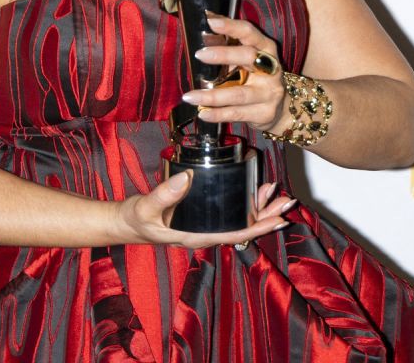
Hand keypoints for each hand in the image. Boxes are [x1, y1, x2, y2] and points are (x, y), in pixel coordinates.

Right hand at [114, 171, 295, 248]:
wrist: (126, 223)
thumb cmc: (136, 218)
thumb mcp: (146, 207)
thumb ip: (164, 194)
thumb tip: (185, 178)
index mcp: (197, 235)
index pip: (235, 234)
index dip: (258, 227)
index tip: (277, 219)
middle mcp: (206, 233)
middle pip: (243, 227)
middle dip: (266, 215)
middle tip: (287, 201)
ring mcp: (205, 226)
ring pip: (238, 219)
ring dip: (258, 208)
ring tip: (276, 193)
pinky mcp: (203, 217)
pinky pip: (229, 212)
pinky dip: (244, 202)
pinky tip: (253, 191)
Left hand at [181, 15, 290, 133]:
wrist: (281, 110)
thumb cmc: (256, 79)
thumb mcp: (247, 61)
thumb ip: (230, 50)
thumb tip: (202, 36)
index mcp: (266, 49)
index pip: (250, 33)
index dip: (231, 26)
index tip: (211, 22)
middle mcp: (271, 69)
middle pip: (248, 57)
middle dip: (223, 54)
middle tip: (199, 54)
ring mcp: (270, 92)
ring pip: (239, 93)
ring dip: (212, 95)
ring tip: (189, 96)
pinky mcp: (265, 113)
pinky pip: (237, 113)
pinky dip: (217, 114)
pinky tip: (202, 113)